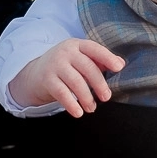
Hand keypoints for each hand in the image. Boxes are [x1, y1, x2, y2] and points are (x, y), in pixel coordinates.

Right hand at [8, 37, 124, 117]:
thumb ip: (100, 61)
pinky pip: (62, 93)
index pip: (94, 49)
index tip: (119, 68)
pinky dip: (71, 104)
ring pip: (76, 82)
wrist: (35, 73)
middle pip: (87, 68)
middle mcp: (66, 52)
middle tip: (106, 97)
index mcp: (77, 45)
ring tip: (92, 108)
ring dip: (86, 97)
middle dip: (99, 84)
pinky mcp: (47, 79)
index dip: (107, 58)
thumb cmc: (66, 66)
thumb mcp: (81, 59)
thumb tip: (120, 63)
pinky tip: (78, 112)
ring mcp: (55, 65)